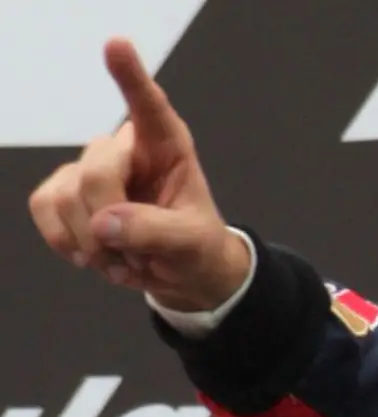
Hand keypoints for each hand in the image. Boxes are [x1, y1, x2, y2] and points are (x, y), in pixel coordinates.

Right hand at [26, 38, 250, 311]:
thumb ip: (156, 230)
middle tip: (138, 257)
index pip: (149, 105)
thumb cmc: (194, 246)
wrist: (178, 273)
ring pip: (65, 196)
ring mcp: (88, 168)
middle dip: (110, 224)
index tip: (117, 44)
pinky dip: (65, 240)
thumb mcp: (192, 242)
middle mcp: (124, 149)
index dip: (131, 76)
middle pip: (95, 174)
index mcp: (166, 147)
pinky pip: (44, 207)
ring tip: (124, 259)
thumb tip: (104, 223)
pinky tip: (93, 254)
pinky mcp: (62, 192)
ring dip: (92, 243)